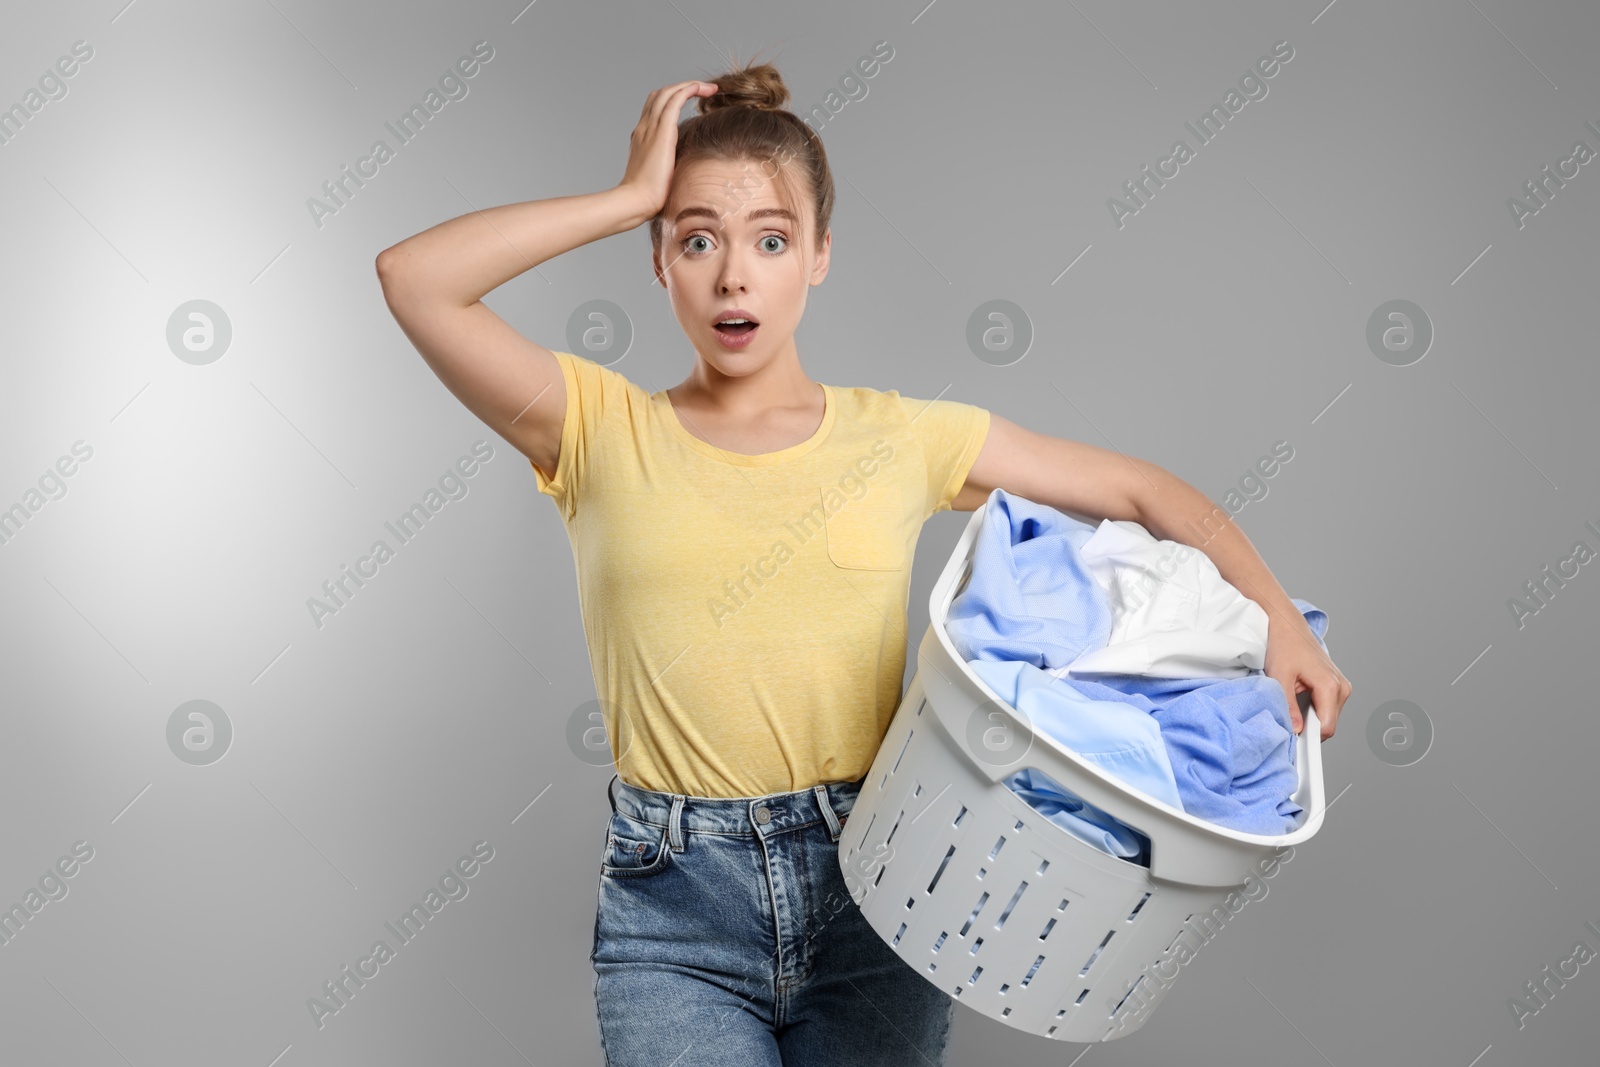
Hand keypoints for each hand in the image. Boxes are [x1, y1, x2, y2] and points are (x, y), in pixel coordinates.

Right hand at [617, 80, 718, 221]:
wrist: (636, 201)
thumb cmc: (648, 198)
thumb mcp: (659, 177)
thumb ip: (669, 168)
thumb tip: (685, 172)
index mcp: (642, 138)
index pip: (655, 109)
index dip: (673, 100)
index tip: (692, 104)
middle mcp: (644, 128)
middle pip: (660, 95)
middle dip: (683, 88)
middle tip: (705, 92)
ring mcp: (650, 127)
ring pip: (668, 92)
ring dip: (690, 85)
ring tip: (710, 88)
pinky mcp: (661, 131)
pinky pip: (675, 100)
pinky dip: (689, 89)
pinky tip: (702, 89)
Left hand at [1262, 611, 1349, 740]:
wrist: (1287, 626)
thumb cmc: (1283, 646)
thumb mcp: (1280, 677)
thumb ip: (1288, 706)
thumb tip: (1294, 729)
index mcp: (1330, 685)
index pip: (1327, 727)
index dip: (1311, 738)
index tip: (1296, 744)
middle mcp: (1341, 687)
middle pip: (1329, 725)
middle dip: (1309, 728)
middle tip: (1287, 719)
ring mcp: (1341, 686)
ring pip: (1328, 717)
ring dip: (1310, 718)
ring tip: (1292, 702)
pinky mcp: (1337, 685)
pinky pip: (1327, 707)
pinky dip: (1313, 709)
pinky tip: (1299, 697)